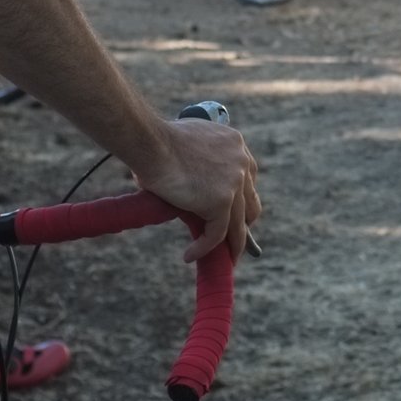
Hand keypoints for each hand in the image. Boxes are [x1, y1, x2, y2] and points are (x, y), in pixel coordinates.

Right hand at [131, 116, 261, 263]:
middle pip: (250, 203)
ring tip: (224, 258)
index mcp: (235, 144)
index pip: (248, 179)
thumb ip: (200, 159)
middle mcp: (241, 162)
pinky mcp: (221, 202)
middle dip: (242, 223)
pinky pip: (217, 234)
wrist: (151, 142)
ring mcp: (234, 183)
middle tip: (230, 239)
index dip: (241, 199)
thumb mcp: (190, 143)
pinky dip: (203, 248)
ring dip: (232, 244)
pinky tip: (190, 255)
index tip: (233, 214)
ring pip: (238, 225)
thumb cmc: (157, 141)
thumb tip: (187, 179)